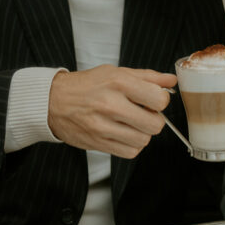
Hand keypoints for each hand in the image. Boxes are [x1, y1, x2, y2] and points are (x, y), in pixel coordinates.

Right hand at [48, 65, 177, 158]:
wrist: (53, 101)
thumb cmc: (86, 85)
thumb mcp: (116, 72)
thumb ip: (147, 76)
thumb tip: (171, 81)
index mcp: (118, 82)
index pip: (159, 99)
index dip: (161, 101)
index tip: (153, 100)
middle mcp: (110, 104)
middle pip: (155, 124)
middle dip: (155, 120)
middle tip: (145, 114)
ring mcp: (103, 126)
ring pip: (143, 140)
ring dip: (142, 133)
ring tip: (132, 124)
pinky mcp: (98, 143)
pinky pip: (129, 152)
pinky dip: (132, 146)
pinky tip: (124, 134)